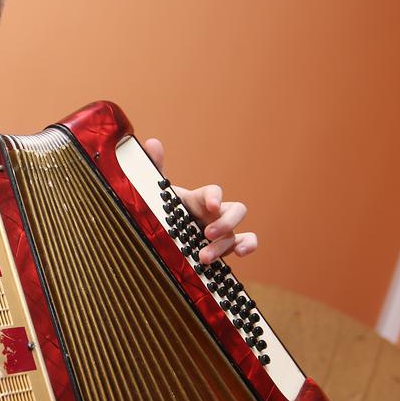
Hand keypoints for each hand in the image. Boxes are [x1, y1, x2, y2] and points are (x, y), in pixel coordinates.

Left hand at [141, 137, 257, 264]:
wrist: (160, 235)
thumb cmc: (162, 210)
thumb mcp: (154, 193)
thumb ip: (154, 169)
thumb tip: (152, 143)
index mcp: (199, 200)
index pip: (213, 192)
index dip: (214, 196)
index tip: (211, 205)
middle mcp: (215, 214)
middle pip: (236, 210)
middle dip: (225, 223)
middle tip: (207, 234)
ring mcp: (222, 231)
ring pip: (237, 233)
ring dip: (225, 245)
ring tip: (204, 257)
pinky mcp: (225, 247)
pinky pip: (245, 243)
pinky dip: (247, 246)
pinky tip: (239, 254)